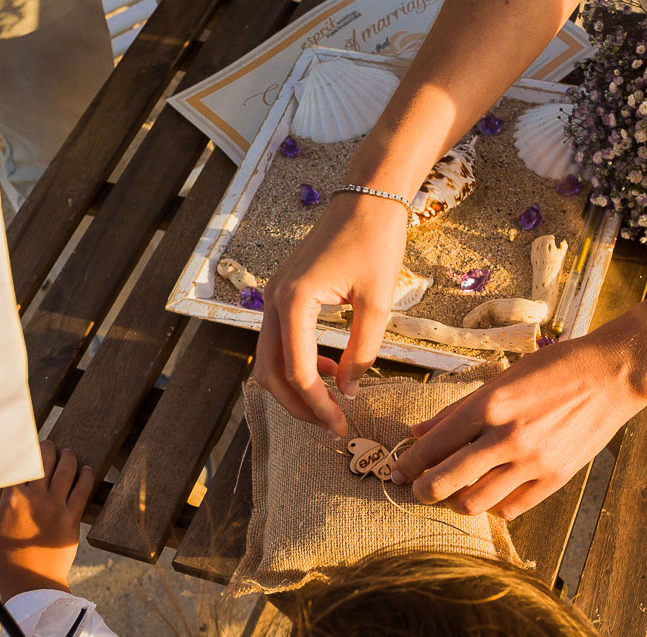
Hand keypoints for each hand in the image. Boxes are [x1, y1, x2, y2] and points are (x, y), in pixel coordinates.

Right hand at [0, 441, 94, 600]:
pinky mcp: (72, 517)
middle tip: (49, 446)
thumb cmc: (7, 556)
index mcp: (10, 498)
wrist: (30, 582)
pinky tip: (86, 469)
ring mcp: (55, 506)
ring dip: (68, 456)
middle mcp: (34, 497)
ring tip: (69, 453)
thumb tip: (3, 475)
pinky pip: (83, 489)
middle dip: (48, 447)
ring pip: (66, 469)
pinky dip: (86, 475)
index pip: (18, 462)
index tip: (25, 442)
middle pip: (44, 459)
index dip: (22, 449)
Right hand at [254, 191, 408, 436]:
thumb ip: (363, 352)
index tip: (341, 425)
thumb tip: (350, 393)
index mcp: (295, 300)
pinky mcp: (283, 292)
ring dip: (295, 386)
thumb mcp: (377, 303)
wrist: (366, 199)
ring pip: (268, 358)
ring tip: (333, 401)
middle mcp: (274, 299)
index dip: (319, 405)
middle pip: (268, 371)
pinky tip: (332, 370)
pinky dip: (298, 362)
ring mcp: (274, 295)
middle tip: (330, 424)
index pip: (298, 370)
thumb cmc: (376, 242)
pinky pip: (279, 339)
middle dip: (297, 404)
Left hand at [390, 337, 646, 518]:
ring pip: (474, 503)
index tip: (397, 472)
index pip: (433, 446)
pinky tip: (490, 492)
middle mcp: (506, 437)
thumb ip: (455, 411)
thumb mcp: (499, 380)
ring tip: (453, 493)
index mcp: (488, 406)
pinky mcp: (555, 479)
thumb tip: (417, 432)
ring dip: (455, 502)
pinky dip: (493, 505)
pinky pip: (510, 508)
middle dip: (422, 490)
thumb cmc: (553, 369)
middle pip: (445, 483)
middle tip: (417, 489)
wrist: (612, 376)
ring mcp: (532, 462)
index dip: (408, 464)